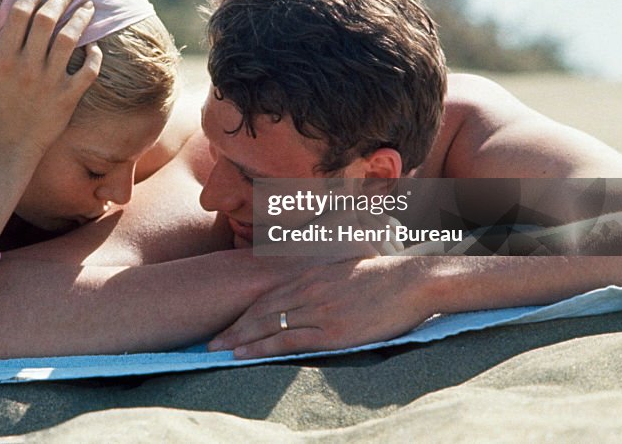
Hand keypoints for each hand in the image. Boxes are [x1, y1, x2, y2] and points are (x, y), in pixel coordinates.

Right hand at [0, 0, 101, 159]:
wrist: (8, 147)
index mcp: (3, 58)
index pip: (21, 13)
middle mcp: (28, 67)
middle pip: (47, 20)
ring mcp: (50, 82)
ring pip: (69, 39)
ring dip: (80, 18)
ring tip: (88, 4)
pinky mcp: (68, 98)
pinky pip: (88, 72)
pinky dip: (94, 56)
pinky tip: (95, 44)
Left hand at [207, 257, 433, 357]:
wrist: (411, 282)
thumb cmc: (383, 277)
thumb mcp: (344, 268)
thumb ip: (322, 277)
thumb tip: (310, 286)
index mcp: (310, 275)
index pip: (266, 295)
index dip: (243, 310)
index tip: (225, 321)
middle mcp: (308, 290)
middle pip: (260, 309)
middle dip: (232, 326)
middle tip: (210, 340)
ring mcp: (318, 310)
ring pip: (268, 325)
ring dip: (240, 338)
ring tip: (219, 350)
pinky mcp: (332, 330)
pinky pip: (289, 340)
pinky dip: (263, 347)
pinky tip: (246, 354)